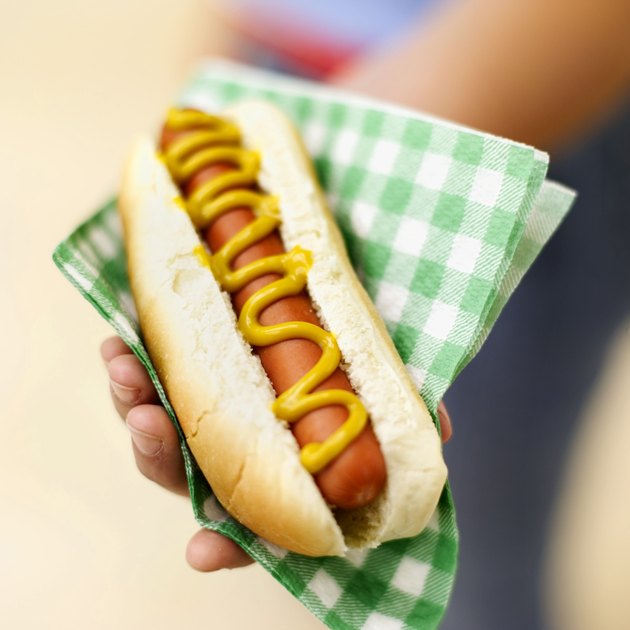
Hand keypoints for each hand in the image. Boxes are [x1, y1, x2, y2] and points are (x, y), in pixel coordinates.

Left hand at [101, 335, 451, 569]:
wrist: (325, 298)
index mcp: (280, 474)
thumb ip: (407, 412)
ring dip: (134, 402)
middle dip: (159, 455)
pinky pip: (153, 371)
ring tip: (122, 363)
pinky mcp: (190, 366)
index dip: (228, 544)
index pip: (252, 525)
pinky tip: (120, 336)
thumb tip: (442, 432)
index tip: (203, 550)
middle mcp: (237, 451)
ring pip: (159, 424)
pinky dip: (134, 359)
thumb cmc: (354, 359)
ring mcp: (208, 410)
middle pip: (185, 474)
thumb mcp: (386, 384)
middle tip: (151, 423)